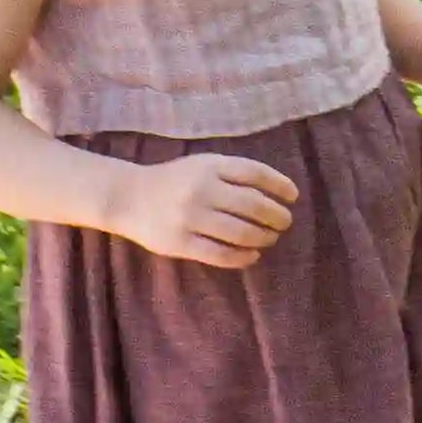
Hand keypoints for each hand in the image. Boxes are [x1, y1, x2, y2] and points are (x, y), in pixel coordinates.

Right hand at [109, 151, 298, 268]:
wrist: (129, 197)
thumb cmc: (174, 180)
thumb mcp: (202, 165)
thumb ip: (233, 174)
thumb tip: (275, 193)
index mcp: (210, 166)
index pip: (255, 173)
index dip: (279, 185)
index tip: (293, 196)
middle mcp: (202, 190)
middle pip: (253, 205)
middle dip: (276, 216)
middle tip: (285, 222)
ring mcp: (191, 218)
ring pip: (240, 232)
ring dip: (263, 237)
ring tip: (270, 239)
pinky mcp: (180, 243)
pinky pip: (219, 254)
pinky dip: (242, 257)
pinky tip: (251, 256)